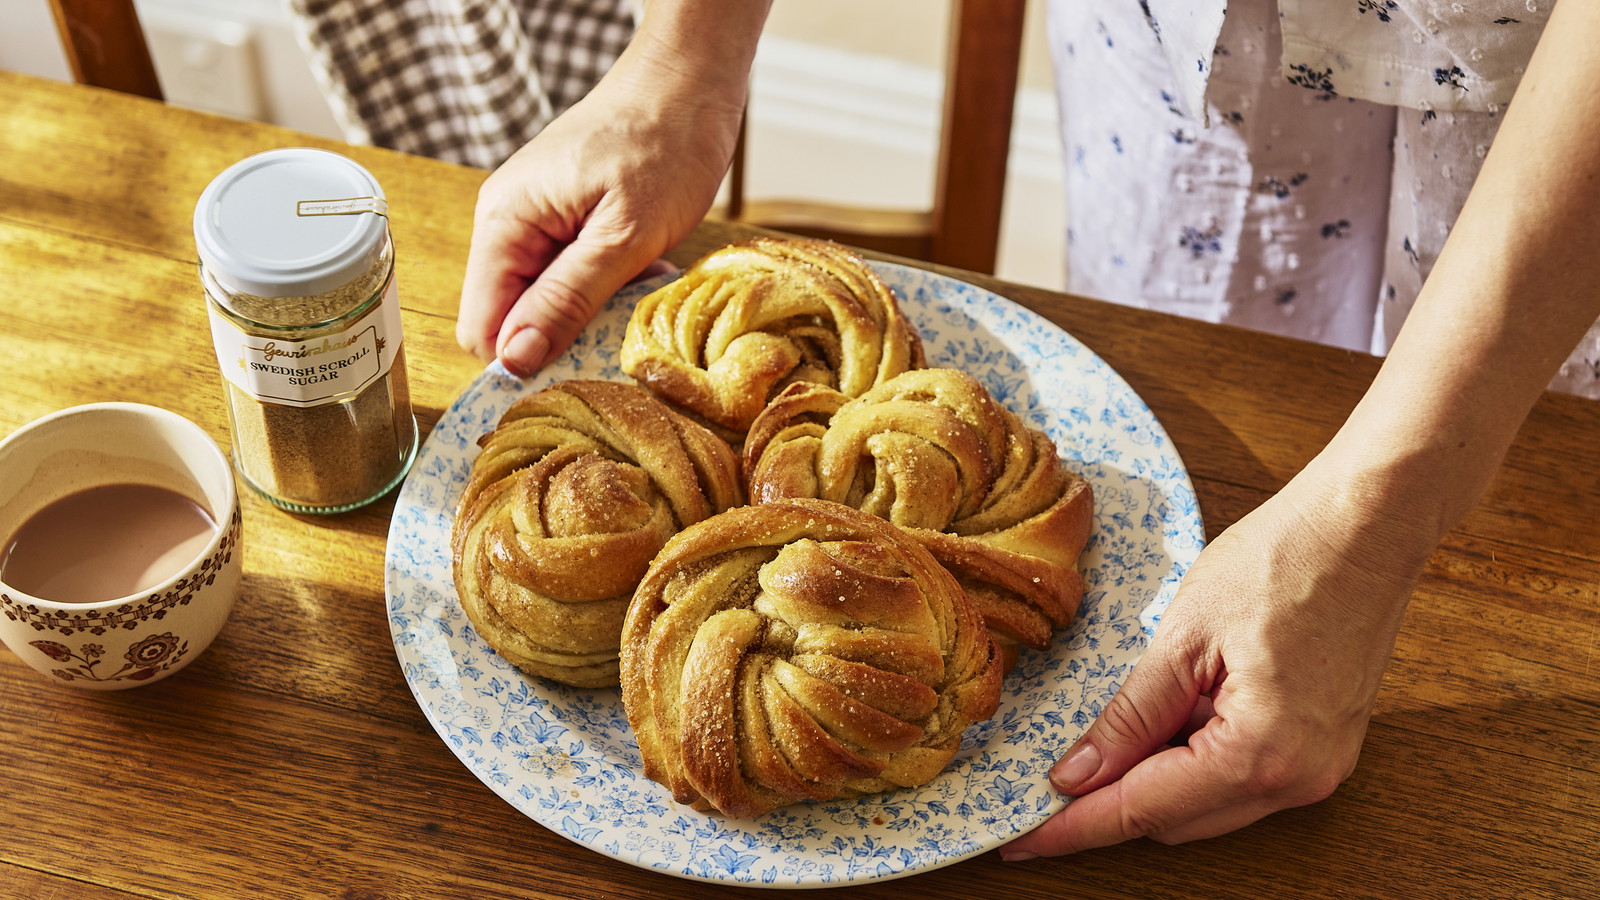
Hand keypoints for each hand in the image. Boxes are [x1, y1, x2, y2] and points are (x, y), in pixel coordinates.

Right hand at [455, 57, 742, 375]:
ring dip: (597, 311)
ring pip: (552, 304)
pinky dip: (612, 287)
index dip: (522, 360)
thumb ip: (566, 299)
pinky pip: (577, 280)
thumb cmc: (663, 144)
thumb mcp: (622, 235)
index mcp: (504, 223)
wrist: (691, 83)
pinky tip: (646, 269)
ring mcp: (540, 224)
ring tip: (641, 284)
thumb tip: (514, 360)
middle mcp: (510, 225)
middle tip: (621, 319)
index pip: (481, 328)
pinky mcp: (571, 224)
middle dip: (567, 334)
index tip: (577, 369)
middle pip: (516, 320)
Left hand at [1000, 471, 1431, 856]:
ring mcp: (1317, 770)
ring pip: (1206, 806)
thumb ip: (1128, 718)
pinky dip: (1193, 760)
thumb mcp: (1182, 639)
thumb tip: (1075, 774)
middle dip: (1109, 802)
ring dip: (1153, 779)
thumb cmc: (1282, 562)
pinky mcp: (1323, 750)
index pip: (1141, 810)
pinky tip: (1172, 712)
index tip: (1021, 840)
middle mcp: (1296, 780)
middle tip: (1049, 773)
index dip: (1072, 828)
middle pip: (1174, 822)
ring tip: (1115, 726)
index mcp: (1259, 755)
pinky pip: (1239, 778)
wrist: (1364, 527)